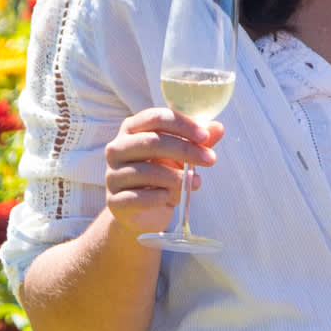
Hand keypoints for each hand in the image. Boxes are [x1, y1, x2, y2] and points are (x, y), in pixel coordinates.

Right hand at [101, 108, 222, 238]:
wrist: (142, 213)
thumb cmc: (161, 176)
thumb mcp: (180, 156)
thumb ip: (197, 142)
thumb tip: (218, 128)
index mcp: (131, 129)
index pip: (155, 118)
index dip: (182, 125)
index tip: (205, 137)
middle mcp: (117, 149)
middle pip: (151, 142)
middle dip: (185, 150)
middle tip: (210, 160)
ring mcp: (112, 175)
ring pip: (147, 171)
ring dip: (177, 178)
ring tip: (196, 182)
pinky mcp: (114, 201)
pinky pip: (139, 197)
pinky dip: (160, 197)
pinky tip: (171, 198)